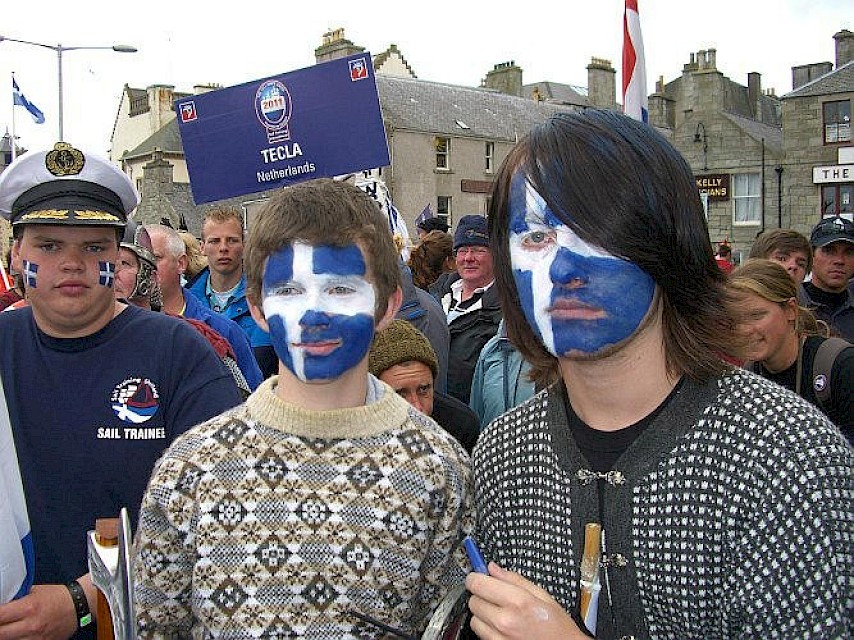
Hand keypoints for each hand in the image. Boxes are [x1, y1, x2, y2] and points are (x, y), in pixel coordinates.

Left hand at [0, 584, 77, 639]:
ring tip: (9, 629)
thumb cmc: (57, 597)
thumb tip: (2, 602)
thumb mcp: (35, 591)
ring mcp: (36, 637)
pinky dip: (18, 639)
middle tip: (1, 623)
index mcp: (29, 607)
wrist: (78, 606)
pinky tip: (18, 635)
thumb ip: (16, 598)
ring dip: (6, 635)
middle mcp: (31, 624)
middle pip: (0, 634)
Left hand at [466, 562, 585, 639]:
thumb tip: (493, 568)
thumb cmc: (557, 627)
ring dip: (482, 615)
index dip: (475, 577)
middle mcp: (505, 621)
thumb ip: (514, 579)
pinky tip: (501, 627)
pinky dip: (487, 629)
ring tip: (500, 614)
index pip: (478, 583)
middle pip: (473, 601)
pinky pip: (480, 635)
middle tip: (495, 597)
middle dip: (481, 596)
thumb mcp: (542, 596)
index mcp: (518, 602)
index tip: (477, 576)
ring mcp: (499, 638)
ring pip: (474, 619)